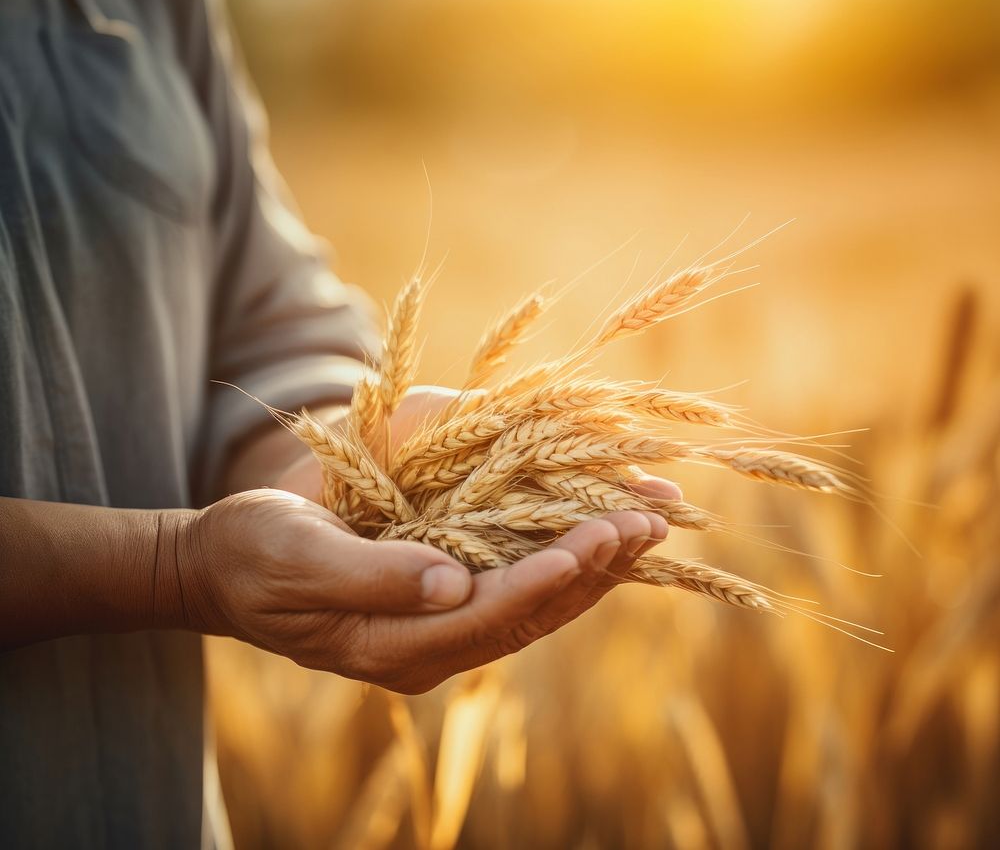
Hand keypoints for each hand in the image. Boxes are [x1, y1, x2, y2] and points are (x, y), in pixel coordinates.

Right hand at [168, 486, 671, 693]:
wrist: (224, 568)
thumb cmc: (252, 553)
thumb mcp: (297, 559)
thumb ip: (371, 577)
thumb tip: (451, 584)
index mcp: (388, 645)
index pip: (481, 618)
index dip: (536, 582)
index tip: (588, 544)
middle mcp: (424, 648)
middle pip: (523, 616)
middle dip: (588, 572)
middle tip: (646, 526)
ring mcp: (436, 631)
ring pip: (530, 606)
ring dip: (590, 568)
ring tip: (643, 527)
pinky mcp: (440, 606)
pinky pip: (514, 589)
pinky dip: (560, 561)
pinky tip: (597, 538)